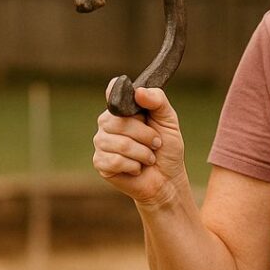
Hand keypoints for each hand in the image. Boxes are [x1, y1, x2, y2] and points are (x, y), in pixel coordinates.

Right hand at [92, 80, 186, 204]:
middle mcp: (107, 123)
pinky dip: (134, 166)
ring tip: (149, 157)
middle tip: (156, 142)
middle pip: (118, 122)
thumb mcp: (168, 120)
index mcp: (122, 108)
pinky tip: (137, 168)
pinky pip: (115, 161)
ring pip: (120, 143)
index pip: (113, 91)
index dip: (118, 93)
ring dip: (143, 153)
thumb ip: (157, 101)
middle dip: (145, 135)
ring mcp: (101, 142)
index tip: (133, 102)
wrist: (167, 178)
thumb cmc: (167, 147)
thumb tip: (138, 92)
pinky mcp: (100, 162)